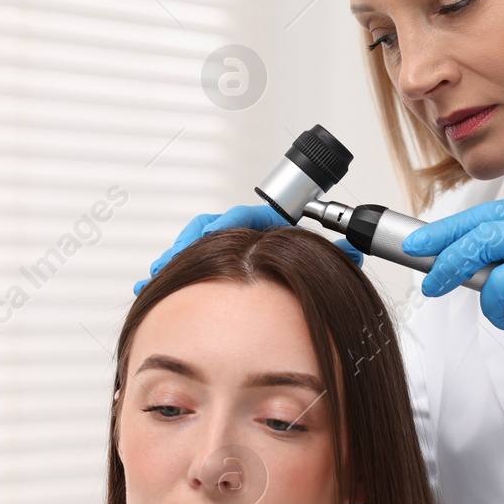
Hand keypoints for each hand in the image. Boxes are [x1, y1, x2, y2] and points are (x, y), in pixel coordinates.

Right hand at [133, 204, 361, 294]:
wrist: (288, 286)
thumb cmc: (300, 268)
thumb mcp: (316, 260)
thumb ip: (334, 253)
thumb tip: (356, 251)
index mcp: (262, 226)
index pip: (243, 217)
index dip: (229, 225)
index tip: (220, 234)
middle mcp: (237, 236)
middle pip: (208, 230)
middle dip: (190, 242)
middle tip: (177, 256)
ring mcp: (218, 250)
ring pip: (191, 247)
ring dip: (174, 258)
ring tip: (157, 271)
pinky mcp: (203, 266)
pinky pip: (182, 265)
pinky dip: (166, 272)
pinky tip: (147, 285)